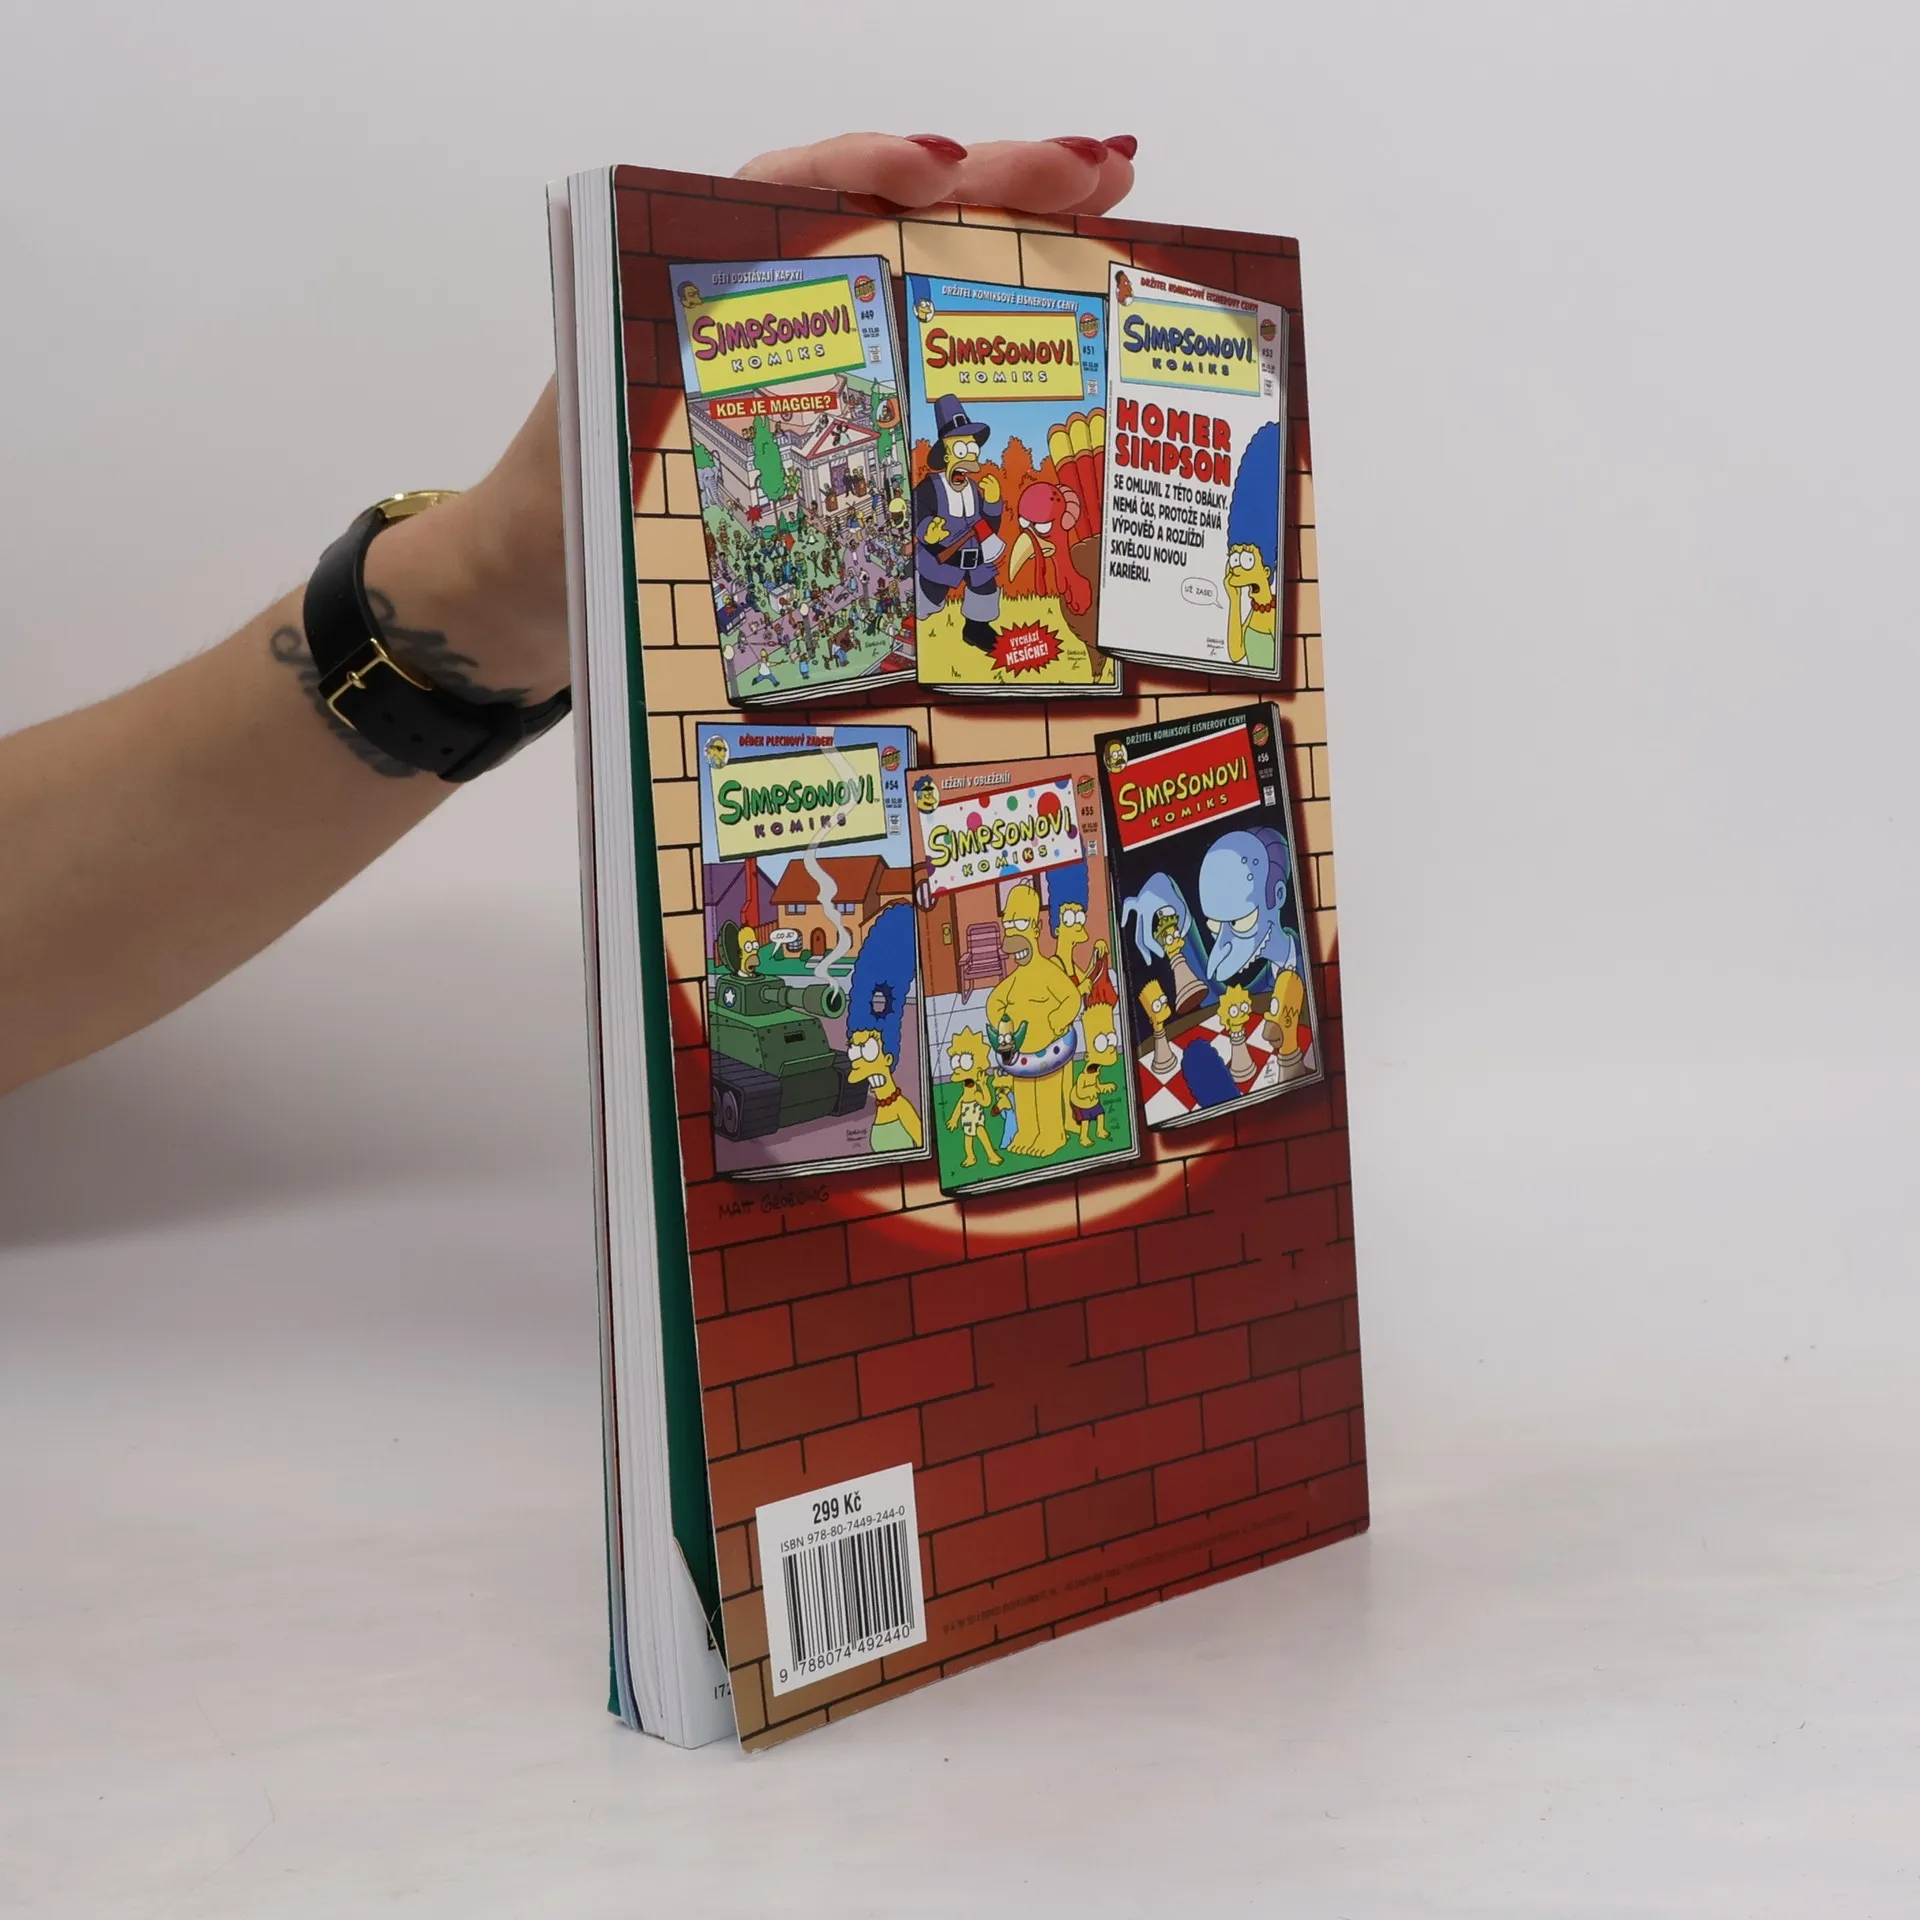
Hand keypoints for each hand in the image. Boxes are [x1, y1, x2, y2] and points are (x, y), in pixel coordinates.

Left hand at [379, 134, 1134, 700]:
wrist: (533, 594)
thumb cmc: (563, 520)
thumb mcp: (607, 454)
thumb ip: (666, 415)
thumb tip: (726, 446)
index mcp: (692, 291)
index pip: (790, 196)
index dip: (872, 170)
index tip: (948, 169)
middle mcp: (759, 307)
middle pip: (881, 218)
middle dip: (991, 182)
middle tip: (1097, 172)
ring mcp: (805, 358)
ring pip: (914, 273)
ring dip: (1009, 235)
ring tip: (1106, 203)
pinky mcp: (833, 414)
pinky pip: (917, 356)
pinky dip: (989, 335)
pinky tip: (1059, 313)